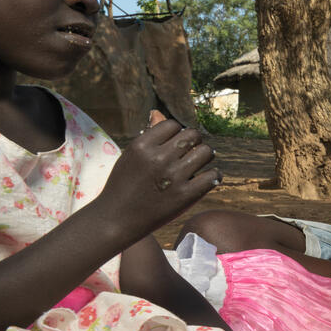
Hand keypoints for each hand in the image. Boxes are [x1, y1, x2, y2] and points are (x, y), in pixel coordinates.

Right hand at [98, 111, 219, 242]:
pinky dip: (213, 175)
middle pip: (193, 135)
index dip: (178, 133)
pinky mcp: (185, 196)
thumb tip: (158, 112)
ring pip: (206, 152)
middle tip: (192, 152)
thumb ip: (149, 137)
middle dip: (195, 142)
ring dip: (206, 156)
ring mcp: (172, 177)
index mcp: (142, 145)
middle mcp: (158, 158)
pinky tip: (207, 178)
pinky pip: (213, 175)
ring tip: (199, 163)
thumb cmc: (125, 184)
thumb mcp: (131, 156)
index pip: (174, 125)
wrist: (116, 218)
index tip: (176, 144)